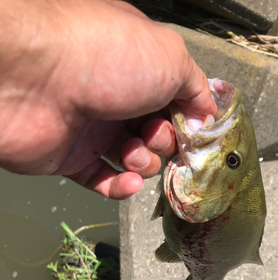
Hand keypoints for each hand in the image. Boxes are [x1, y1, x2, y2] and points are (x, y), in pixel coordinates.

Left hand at [0, 0, 215, 198]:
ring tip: (132, 154)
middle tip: (155, 137)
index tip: (197, 134)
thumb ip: (195, 87)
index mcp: (139, 66)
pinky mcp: (72, 158)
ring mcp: (93, 128)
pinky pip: (105, 180)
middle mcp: (115, 95)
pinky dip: (121, 187)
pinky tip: (128, 183)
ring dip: (144, 163)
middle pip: (157, 133)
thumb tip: (206, 115)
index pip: (175, 100)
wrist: (32, 78)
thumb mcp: (169, 57)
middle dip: (165, 142)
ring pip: (135, 159)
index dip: (188, 120)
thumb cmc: (103, 57)